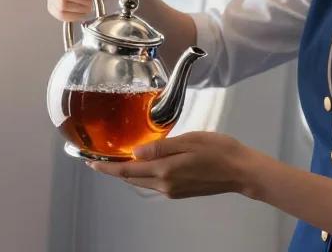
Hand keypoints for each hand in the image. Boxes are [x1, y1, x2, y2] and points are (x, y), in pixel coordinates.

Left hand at [86, 132, 254, 199]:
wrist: (241, 171)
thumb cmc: (218, 150)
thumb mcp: (188, 141)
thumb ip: (160, 147)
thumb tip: (135, 152)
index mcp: (165, 171)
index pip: (127, 171)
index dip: (107, 168)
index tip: (90, 163)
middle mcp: (165, 185)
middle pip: (132, 179)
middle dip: (115, 170)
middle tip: (100, 159)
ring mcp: (173, 190)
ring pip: (143, 181)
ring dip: (129, 172)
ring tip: (118, 159)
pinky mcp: (180, 191)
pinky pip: (154, 182)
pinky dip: (143, 173)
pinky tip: (143, 163)